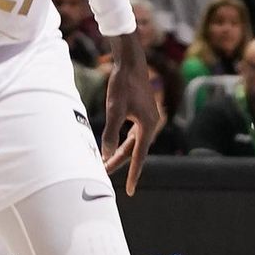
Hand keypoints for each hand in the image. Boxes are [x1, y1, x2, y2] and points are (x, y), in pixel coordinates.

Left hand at [101, 30, 162, 195]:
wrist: (130, 63)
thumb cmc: (123, 85)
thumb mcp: (114, 110)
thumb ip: (111, 134)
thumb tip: (106, 155)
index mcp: (147, 126)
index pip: (139, 157)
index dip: (133, 174)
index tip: (130, 191)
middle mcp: (151, 124)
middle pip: (135, 150)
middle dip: (120, 163)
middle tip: (104, 174)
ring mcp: (148, 118)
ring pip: (134, 142)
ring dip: (121, 153)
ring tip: (106, 163)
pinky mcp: (143, 113)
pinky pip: (134, 134)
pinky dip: (124, 142)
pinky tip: (116, 145)